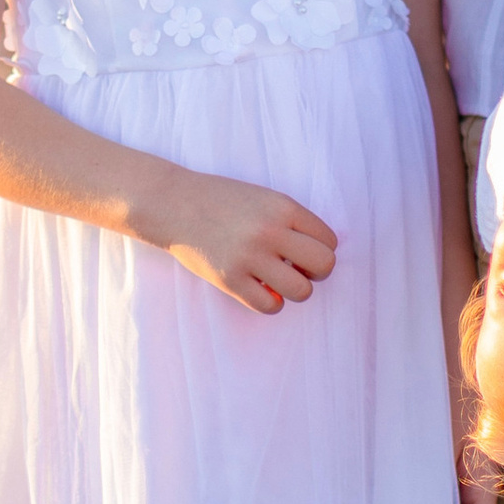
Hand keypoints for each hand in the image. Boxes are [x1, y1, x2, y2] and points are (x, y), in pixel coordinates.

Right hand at [158, 170, 338, 313]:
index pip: (329, 240)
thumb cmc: (222, 201)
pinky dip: (270, 302)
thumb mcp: (264, 198)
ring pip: (301, 291)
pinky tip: (260, 289)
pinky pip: (269, 305)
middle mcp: (269, 231)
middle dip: (316, 272)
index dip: (321, 249)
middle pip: (324, 265)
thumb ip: (293, 221)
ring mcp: (249, 257)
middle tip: (298, 269)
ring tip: (278, 280)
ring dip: (294, 290)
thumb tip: (321, 255)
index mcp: (283, 207)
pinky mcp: (229, 279)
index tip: (302, 251)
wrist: (174, 204)